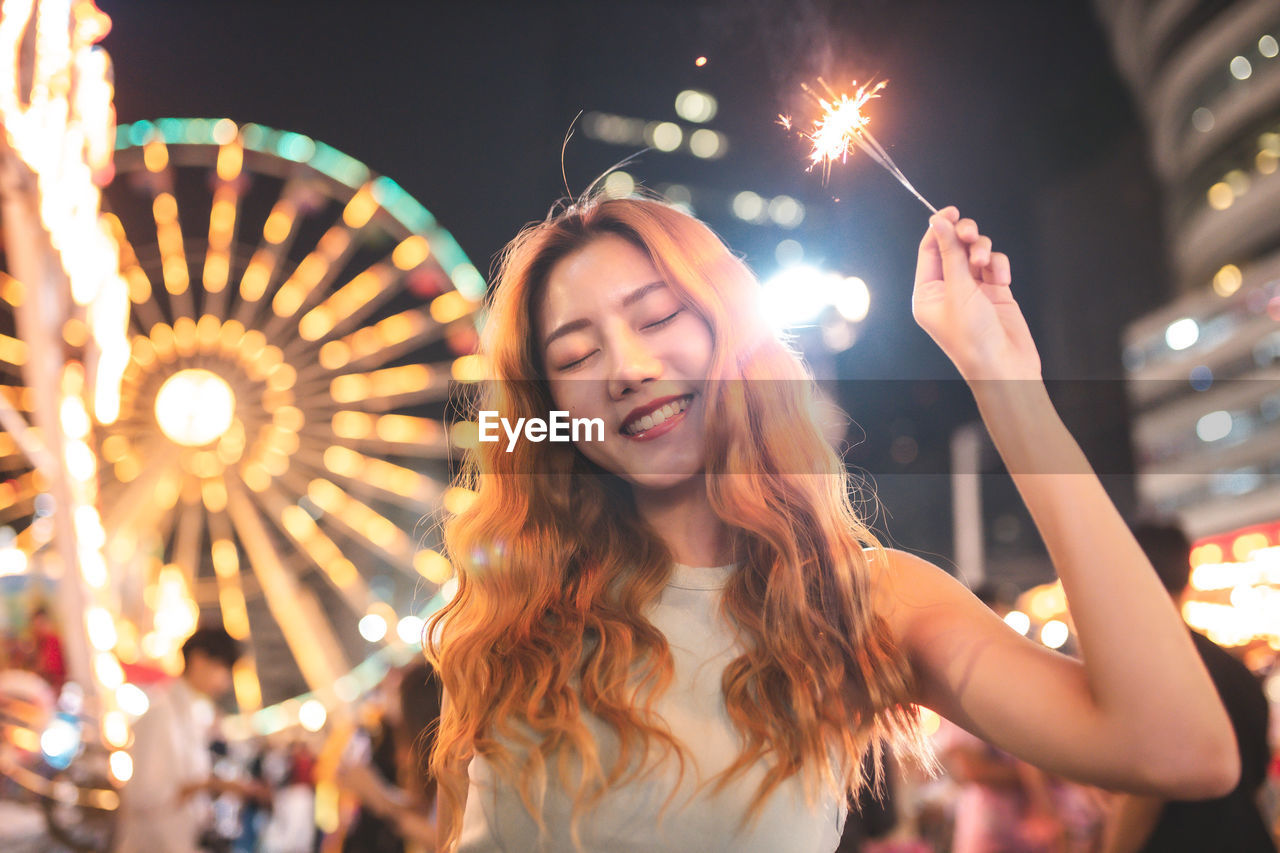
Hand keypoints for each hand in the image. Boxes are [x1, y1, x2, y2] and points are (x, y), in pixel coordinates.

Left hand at [912, 206, 1040, 381]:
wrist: (1004, 366)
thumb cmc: (973, 338)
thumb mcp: (958, 291)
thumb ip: (950, 253)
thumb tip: (938, 221)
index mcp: (927, 293)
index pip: (928, 251)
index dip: (939, 227)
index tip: (951, 210)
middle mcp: (947, 290)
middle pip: (953, 247)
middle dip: (964, 237)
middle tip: (971, 235)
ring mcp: (972, 290)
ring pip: (976, 253)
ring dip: (982, 251)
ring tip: (985, 263)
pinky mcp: (995, 292)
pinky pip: (995, 265)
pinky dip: (999, 266)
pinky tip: (1001, 279)